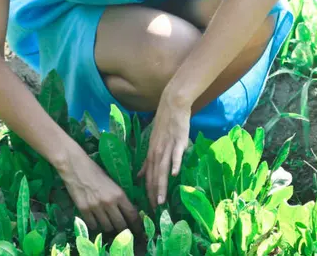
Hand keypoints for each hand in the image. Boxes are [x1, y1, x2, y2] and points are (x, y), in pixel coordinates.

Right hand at [58, 146, 139, 233]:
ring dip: (110, 228)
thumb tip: (128, 210)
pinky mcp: (83, 210)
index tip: (138, 230)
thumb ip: (119, 196)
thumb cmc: (95, 171)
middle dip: (124, 230)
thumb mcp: (112, 182)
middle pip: (121, 225)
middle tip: (125, 231)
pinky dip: (96, 225)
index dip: (137, 225)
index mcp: (119, 194)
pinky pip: (93, 225)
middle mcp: (109, 203)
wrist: (75, 166)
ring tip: (110, 225)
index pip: (132, 214)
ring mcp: (95, 207)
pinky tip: (97, 222)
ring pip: (107, 227)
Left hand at [138, 92, 190, 208]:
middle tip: (155, 212)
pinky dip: (175, 164)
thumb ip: (148, 161)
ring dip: (161, 186)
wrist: (172, 105)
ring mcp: (167, 147)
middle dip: (154, 195)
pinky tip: (174, 174)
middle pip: (154, 177)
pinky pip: (176, 155)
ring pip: (162, 169)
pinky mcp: (178, 141)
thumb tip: (139, 176)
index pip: (148, 178)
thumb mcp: (153, 143)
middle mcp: (157, 152)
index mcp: (151, 154)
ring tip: (161, 201)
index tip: (150, 208)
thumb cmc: (164, 125)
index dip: (149, 193)